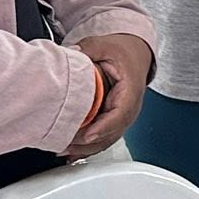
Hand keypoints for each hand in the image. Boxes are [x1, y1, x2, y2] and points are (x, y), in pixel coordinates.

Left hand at [61, 33, 152, 159]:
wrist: (135, 54)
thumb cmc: (124, 52)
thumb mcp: (106, 45)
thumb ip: (89, 48)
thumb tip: (72, 54)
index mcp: (131, 90)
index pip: (120, 114)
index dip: (104, 127)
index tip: (87, 135)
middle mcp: (130, 108)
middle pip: (112, 133)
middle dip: (88, 143)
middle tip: (64, 143)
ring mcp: (123, 117)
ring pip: (106, 140)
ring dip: (85, 148)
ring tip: (63, 150)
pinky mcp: (114, 121)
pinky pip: (102, 138)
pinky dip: (87, 147)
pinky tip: (71, 153)